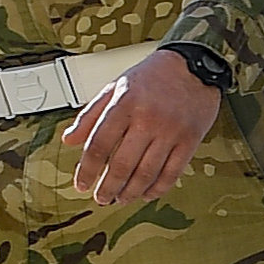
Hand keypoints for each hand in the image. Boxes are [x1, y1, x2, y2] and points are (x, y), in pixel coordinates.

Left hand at [60, 51, 221, 206]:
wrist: (194, 64)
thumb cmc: (153, 76)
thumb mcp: (116, 87)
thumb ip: (90, 115)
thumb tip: (69, 139)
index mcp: (124, 103)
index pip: (99, 144)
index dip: (88, 170)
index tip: (82, 184)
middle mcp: (147, 118)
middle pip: (122, 165)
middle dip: (108, 188)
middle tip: (101, 198)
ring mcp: (171, 131)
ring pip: (146, 173)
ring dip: (130, 192)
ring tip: (121, 199)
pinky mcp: (190, 140)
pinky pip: (172, 173)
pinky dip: (157, 189)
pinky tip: (146, 194)